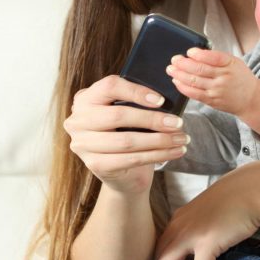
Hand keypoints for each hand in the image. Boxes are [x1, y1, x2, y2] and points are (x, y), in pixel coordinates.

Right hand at [64, 75, 190, 194]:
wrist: (121, 172)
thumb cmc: (127, 133)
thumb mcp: (127, 113)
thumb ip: (136, 103)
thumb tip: (167, 99)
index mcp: (85, 98)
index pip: (109, 86)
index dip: (136, 91)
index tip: (161, 100)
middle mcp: (77, 120)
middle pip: (118, 115)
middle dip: (153, 119)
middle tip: (178, 123)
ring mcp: (82, 144)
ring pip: (126, 140)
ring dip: (159, 140)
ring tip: (181, 139)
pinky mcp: (94, 165)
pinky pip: (130, 159)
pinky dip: (157, 155)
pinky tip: (174, 152)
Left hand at [154, 163, 259, 259]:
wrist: (253, 189)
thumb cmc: (235, 198)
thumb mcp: (207, 208)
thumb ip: (198, 222)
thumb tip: (202, 236)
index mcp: (178, 218)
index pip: (160, 245)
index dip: (172, 259)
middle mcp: (179, 225)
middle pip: (157, 257)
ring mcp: (191, 234)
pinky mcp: (208, 242)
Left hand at [166, 48, 259, 117]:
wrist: (250, 99)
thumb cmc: (240, 78)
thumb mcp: (234, 62)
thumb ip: (217, 57)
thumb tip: (196, 53)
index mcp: (230, 64)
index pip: (213, 57)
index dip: (199, 54)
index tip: (189, 51)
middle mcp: (223, 77)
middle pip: (200, 69)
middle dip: (183, 64)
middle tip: (174, 59)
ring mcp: (217, 90)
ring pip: (194, 82)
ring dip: (179, 75)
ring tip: (171, 69)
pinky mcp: (211, 100)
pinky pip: (194, 94)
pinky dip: (183, 87)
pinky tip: (176, 81)